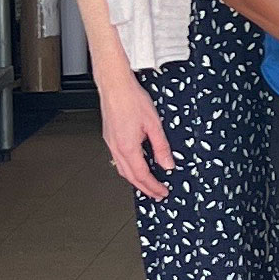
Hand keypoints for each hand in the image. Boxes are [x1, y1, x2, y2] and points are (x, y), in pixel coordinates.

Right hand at [97, 72, 173, 200]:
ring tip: (148, 184)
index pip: (142, 175)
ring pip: (123, 169)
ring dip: (136, 179)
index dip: (153, 187)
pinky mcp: (110, 137)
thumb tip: (168, 164)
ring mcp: (111, 142)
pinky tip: (136, 165)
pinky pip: (119, 159)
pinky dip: (129, 168)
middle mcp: (116, 147)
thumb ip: (162, 147)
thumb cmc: (131, 99)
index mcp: (128, 147)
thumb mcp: (154, 125)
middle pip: (130, 176)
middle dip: (144, 188)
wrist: (114, 85)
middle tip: (156, 194)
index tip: (162, 193)